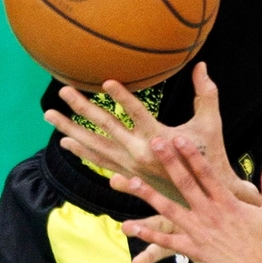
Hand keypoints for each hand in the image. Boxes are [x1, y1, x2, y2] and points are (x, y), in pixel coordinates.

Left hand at [45, 63, 252, 203]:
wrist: (203, 196)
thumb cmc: (208, 158)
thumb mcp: (211, 125)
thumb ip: (206, 94)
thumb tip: (202, 66)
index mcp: (159, 140)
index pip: (138, 114)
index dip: (123, 98)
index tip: (106, 82)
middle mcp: (139, 154)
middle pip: (106, 128)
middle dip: (83, 109)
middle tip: (64, 91)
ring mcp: (130, 165)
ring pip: (95, 146)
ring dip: (71, 129)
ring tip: (50, 114)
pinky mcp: (129, 172)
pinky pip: (100, 160)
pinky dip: (82, 151)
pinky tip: (66, 141)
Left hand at [113, 138, 261, 262]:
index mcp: (228, 203)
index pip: (207, 173)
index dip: (191, 154)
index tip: (178, 138)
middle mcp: (211, 214)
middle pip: (185, 183)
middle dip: (169, 162)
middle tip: (155, 143)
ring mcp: (200, 233)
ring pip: (169, 210)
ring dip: (149, 195)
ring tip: (131, 181)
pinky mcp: (194, 251)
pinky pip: (168, 242)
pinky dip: (149, 234)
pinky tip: (131, 227)